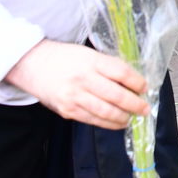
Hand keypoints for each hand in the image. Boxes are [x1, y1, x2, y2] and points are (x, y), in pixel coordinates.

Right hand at [5, 40, 148, 128]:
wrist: (32, 64)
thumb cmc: (64, 58)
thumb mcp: (88, 54)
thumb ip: (108, 66)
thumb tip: (132, 81)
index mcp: (91, 61)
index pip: (121, 73)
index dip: (137, 82)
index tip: (145, 88)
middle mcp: (83, 79)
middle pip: (116, 95)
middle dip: (135, 104)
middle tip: (145, 108)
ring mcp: (74, 97)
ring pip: (106, 112)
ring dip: (123, 117)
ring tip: (133, 117)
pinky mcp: (67, 110)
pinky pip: (92, 120)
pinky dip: (108, 124)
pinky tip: (118, 122)